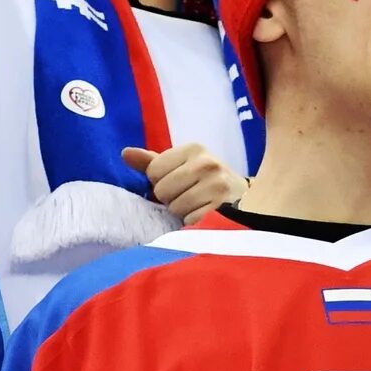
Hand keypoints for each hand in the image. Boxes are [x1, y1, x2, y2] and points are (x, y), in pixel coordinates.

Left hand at [124, 143, 244, 221]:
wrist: (245, 198)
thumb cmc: (205, 180)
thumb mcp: (181, 165)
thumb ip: (152, 161)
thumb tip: (125, 153)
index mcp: (194, 149)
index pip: (153, 170)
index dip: (160, 181)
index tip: (177, 182)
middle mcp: (207, 163)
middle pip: (162, 190)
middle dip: (170, 198)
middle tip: (188, 195)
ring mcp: (217, 186)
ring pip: (175, 208)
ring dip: (181, 212)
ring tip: (197, 205)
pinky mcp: (222, 208)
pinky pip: (190, 221)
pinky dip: (193, 222)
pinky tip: (204, 214)